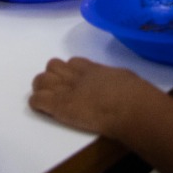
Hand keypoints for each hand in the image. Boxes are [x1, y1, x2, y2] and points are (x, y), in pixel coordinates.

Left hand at [29, 57, 156, 136]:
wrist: (128, 106)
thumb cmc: (135, 94)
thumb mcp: (124, 78)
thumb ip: (113, 80)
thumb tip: (114, 85)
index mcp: (93, 69)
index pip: (72, 62)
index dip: (70, 71)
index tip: (73, 81)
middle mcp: (76, 75)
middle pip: (52, 67)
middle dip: (52, 78)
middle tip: (58, 92)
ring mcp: (65, 89)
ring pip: (40, 80)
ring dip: (42, 89)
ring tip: (47, 100)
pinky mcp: (58, 105)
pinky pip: (37, 100)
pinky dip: (37, 104)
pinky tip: (42, 109)